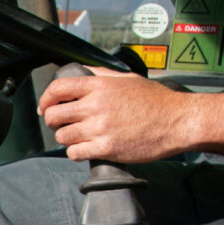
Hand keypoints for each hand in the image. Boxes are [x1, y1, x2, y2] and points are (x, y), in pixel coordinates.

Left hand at [37, 67, 191, 163]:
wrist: (179, 121)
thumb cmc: (156, 100)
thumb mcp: (128, 78)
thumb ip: (101, 74)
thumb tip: (82, 71)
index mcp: (99, 86)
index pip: (58, 88)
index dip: (45, 98)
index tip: (45, 107)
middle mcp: (96, 106)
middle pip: (54, 115)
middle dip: (54, 121)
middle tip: (63, 124)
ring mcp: (100, 128)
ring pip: (62, 136)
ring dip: (67, 138)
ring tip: (79, 136)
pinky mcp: (106, 148)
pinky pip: (74, 153)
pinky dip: (76, 152)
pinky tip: (85, 148)